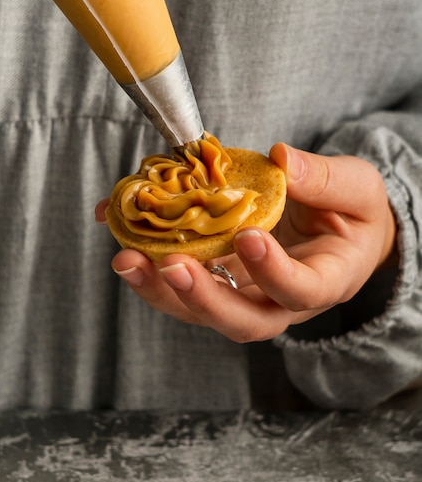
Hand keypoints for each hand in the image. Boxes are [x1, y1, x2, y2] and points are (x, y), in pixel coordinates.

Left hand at [109, 143, 396, 342]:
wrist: (338, 228)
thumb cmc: (353, 211)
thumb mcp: (356, 188)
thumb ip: (326, 179)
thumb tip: (282, 159)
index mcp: (327, 281)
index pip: (301, 291)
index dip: (273, 273)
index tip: (248, 236)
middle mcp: (281, 301)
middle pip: (244, 321)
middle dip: (204, 298)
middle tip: (171, 265)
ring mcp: (246, 293)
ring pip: (204, 311)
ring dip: (162, 290)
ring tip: (127, 259)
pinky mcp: (220, 278)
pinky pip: (185, 284)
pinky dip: (152, 267)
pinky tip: (126, 241)